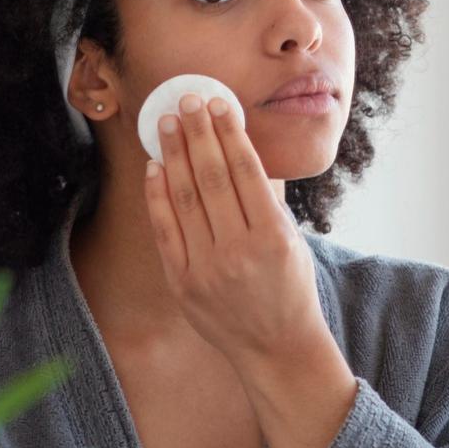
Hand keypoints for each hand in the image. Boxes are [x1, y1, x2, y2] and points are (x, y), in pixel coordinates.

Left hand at [143, 93, 328, 367]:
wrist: (276, 347)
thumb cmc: (290, 288)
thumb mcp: (293, 241)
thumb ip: (270, 198)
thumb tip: (243, 146)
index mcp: (273, 237)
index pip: (245, 172)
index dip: (229, 133)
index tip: (218, 103)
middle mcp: (239, 252)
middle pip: (211, 178)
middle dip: (198, 133)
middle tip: (187, 100)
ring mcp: (207, 269)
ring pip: (184, 199)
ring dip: (174, 154)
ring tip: (166, 123)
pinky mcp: (183, 283)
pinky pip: (165, 230)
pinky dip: (158, 196)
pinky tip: (155, 167)